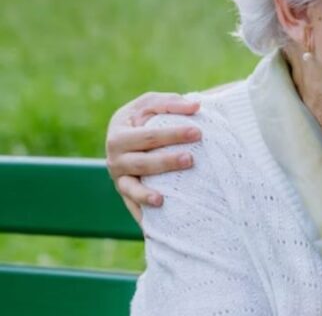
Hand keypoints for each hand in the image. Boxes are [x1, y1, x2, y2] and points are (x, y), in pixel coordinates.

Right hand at [105, 92, 201, 219]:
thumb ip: (172, 103)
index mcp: (119, 132)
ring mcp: (119, 178)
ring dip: (147, 194)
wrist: (129, 135)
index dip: (172, 134)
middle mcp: (115, 158)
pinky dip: (140, 216)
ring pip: (131, 188)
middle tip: (191, 159)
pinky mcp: (125, 194)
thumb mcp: (152, 103)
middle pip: (142, 163)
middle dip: (166, 162)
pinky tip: (151, 227)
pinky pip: (131, 207)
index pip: (148, 136)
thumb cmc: (145, 116)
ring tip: (162, 199)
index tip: (198, 132)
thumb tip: (197, 106)